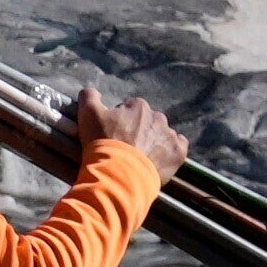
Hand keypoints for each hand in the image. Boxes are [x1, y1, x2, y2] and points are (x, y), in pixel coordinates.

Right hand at [66, 89, 182, 177]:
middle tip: (125, 147)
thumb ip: (89, 96)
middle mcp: (158, 117)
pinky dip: (169, 152)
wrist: (118, 174)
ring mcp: (170, 136)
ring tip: (139, 158)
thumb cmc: (103, 142)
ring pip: (161, 135)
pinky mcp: (178, 153)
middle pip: (147, 122)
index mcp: (139, 106)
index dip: (119, 122)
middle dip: (138, 131)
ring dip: (153, 142)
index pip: (129, 109)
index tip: (112, 134)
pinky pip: (178, 147)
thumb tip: (92, 91)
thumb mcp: (87, 114)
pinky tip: (157, 160)